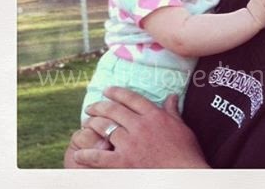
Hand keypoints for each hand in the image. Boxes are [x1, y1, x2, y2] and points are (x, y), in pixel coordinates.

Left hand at [69, 87, 208, 167]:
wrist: (184, 174)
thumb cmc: (186, 152)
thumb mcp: (182, 126)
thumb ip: (172, 111)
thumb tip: (172, 96)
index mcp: (154, 115)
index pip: (131, 98)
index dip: (117, 92)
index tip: (107, 90)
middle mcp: (140, 125)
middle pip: (114, 110)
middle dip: (100, 106)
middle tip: (91, 106)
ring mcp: (130, 144)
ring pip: (105, 128)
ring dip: (93, 124)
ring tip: (86, 123)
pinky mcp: (123, 162)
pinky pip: (100, 156)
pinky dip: (87, 154)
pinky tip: (78, 152)